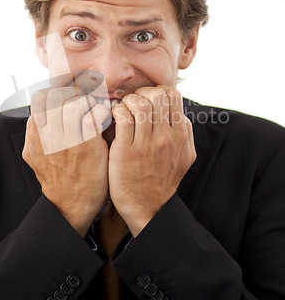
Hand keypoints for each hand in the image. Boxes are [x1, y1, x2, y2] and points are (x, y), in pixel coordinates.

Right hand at [22, 87, 110, 236]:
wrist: (70, 205)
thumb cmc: (58, 177)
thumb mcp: (35, 155)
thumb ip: (35, 133)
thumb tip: (38, 113)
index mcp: (35, 135)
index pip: (41, 97)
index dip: (57, 91)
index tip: (68, 96)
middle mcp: (48, 136)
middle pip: (59, 96)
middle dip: (74, 94)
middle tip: (84, 100)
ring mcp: (67, 141)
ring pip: (75, 103)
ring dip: (88, 102)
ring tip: (93, 109)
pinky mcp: (87, 146)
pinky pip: (93, 115)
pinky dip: (100, 112)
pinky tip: (102, 118)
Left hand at [108, 86, 195, 236]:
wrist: (148, 208)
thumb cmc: (162, 181)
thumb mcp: (185, 158)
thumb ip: (185, 134)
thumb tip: (180, 114)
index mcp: (180, 135)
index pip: (173, 96)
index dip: (158, 91)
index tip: (148, 100)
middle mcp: (166, 137)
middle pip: (158, 95)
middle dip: (142, 93)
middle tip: (133, 103)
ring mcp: (146, 145)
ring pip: (140, 104)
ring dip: (128, 101)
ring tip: (123, 110)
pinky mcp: (125, 152)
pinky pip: (122, 118)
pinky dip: (117, 111)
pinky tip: (114, 118)